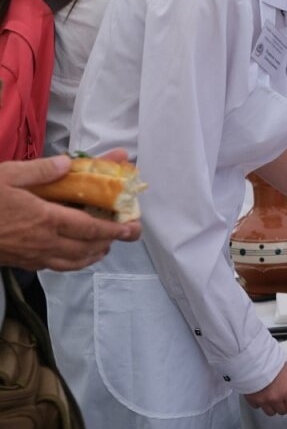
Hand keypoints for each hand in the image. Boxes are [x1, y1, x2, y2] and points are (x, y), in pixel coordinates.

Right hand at [0, 153, 140, 270]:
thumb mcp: (6, 175)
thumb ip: (41, 171)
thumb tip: (68, 163)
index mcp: (44, 219)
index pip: (90, 227)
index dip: (115, 228)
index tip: (132, 226)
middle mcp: (42, 242)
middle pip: (86, 248)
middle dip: (111, 241)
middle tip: (126, 234)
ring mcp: (30, 255)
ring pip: (72, 262)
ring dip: (93, 255)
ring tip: (105, 245)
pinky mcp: (19, 262)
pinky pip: (53, 266)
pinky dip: (71, 262)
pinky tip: (73, 254)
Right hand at [243, 364, 286, 415]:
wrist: (252, 360)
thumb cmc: (269, 360)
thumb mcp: (284, 369)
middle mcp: (275, 399)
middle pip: (282, 411)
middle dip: (283, 405)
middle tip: (281, 397)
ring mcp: (262, 401)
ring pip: (270, 412)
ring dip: (271, 406)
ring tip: (270, 396)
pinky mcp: (251, 400)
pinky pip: (257, 407)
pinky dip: (259, 403)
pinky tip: (260, 394)